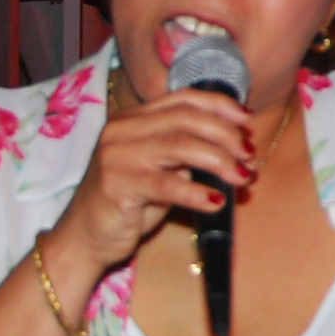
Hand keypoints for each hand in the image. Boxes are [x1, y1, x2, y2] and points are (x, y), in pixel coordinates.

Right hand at [54, 83, 258, 273]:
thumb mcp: (161, 169)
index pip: (183, 99)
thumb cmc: (129, 202)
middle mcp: (122, 130)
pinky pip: (167, 185)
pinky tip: (217, 201)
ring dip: (220, 161)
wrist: (85, 237)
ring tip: (242, 178)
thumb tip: (238, 149)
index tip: (247, 120)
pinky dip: (197, 192)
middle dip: (226, 135)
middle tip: (249, 157)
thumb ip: (188, 153)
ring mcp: (117, 156)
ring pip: (181, 146)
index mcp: (133, 118)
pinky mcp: (117, 185)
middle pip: (186, 119)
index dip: (220, 105)